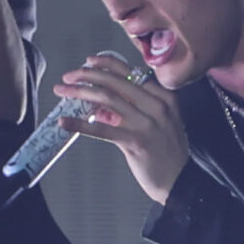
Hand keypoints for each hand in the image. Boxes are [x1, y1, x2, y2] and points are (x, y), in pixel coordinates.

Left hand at [55, 51, 188, 202]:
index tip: (88, 62)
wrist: (181, 182)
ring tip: (62, 91)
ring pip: (107, 99)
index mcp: (164, 97)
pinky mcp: (136, 142)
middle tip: (68, 76)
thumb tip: (99, 105)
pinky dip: (80, 125)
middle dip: (87, 75)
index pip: (131, 72)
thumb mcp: (156, 124)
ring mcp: (147, 124)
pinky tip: (64, 123)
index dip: (106, 64)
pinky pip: (102, 130)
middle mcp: (157, 106)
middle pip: (115, 82)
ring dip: (80, 92)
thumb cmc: (167, 154)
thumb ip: (130, 111)